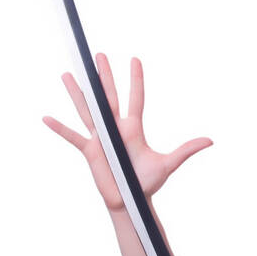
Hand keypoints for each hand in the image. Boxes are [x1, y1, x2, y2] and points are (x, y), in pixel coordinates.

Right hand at [42, 53, 212, 209]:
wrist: (131, 200)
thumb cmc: (148, 182)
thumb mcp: (168, 164)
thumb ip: (186, 150)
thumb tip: (211, 141)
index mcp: (134, 128)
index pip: (136, 98)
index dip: (136, 79)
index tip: (135, 60)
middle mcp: (115, 128)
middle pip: (108, 96)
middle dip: (103, 76)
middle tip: (98, 55)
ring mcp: (101, 138)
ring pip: (86, 110)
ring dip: (77, 93)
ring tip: (68, 74)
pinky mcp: (89, 151)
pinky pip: (71, 136)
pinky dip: (59, 128)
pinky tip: (46, 118)